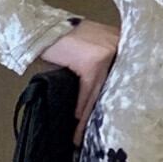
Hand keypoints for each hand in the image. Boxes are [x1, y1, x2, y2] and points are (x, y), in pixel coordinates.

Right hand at [32, 18, 120, 145]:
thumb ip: (103, 61)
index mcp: (119, 40)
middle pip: (111, 85)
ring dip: (89, 114)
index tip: (112, 116)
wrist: (43, 28)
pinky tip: (76, 119)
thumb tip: (107, 92)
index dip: (113, 97)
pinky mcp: (93, 63)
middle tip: (95, 131)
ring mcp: (107, 53)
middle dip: (103, 109)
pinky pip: (88, 90)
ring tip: (80, 133)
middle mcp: (117, 45)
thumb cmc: (64, 38)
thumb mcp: (90, 46)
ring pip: (99, 91)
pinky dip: (82, 106)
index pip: (119, 75)